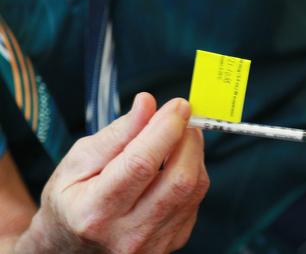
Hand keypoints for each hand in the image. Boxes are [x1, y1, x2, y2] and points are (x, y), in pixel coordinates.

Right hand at [14, 93, 209, 253]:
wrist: (71, 246)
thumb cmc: (72, 200)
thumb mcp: (79, 162)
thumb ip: (117, 133)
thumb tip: (147, 103)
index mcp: (95, 212)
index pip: (141, 164)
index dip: (165, 129)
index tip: (178, 105)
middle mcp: (127, 234)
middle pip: (179, 180)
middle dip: (188, 139)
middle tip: (182, 117)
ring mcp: (153, 243)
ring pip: (194, 189)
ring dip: (194, 154)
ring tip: (179, 137)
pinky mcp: (173, 242)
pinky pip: (195, 201)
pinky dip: (192, 174)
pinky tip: (175, 165)